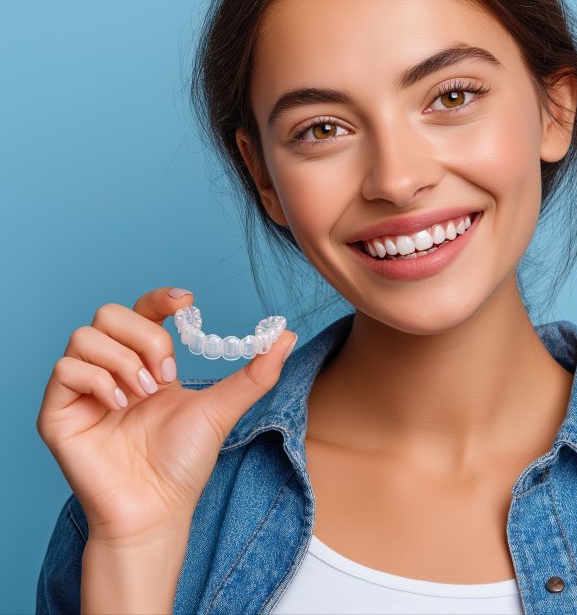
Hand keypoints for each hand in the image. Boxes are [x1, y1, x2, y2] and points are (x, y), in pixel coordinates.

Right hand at [36, 287, 296, 543]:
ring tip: (143, 394)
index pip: (141, 310)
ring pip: (85, 335)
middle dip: (145, 338)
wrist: (157, 508)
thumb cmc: (184, 461)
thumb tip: (287, 334)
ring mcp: (82, 390)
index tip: (188, 303)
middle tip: (165, 377)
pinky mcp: (58, 412)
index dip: (159, 298)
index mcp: (144, 363)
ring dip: (123, 360)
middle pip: (109, 313)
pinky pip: (65, 369)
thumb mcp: (224, 407)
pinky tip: (119, 405)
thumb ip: (256, 372)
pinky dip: (97, 380)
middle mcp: (110, 369)